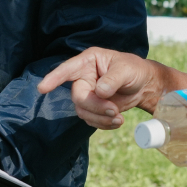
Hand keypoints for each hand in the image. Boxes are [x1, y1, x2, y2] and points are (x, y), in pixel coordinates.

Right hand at [37, 47, 164, 128]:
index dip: (54, 78)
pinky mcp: (93, 108)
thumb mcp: (126, 70)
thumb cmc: (134, 70)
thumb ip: (113, 79)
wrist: (143, 86)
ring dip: (100, 118)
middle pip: (78, 97)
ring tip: (118, 118)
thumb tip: (100, 91)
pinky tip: (118, 121)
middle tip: (113, 110)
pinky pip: (91, 120)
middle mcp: (84, 78)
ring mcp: (87, 94)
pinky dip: (103, 124)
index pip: (67, 69)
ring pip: (83, 111)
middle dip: (95, 107)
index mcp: (88, 62)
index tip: (42, 88)